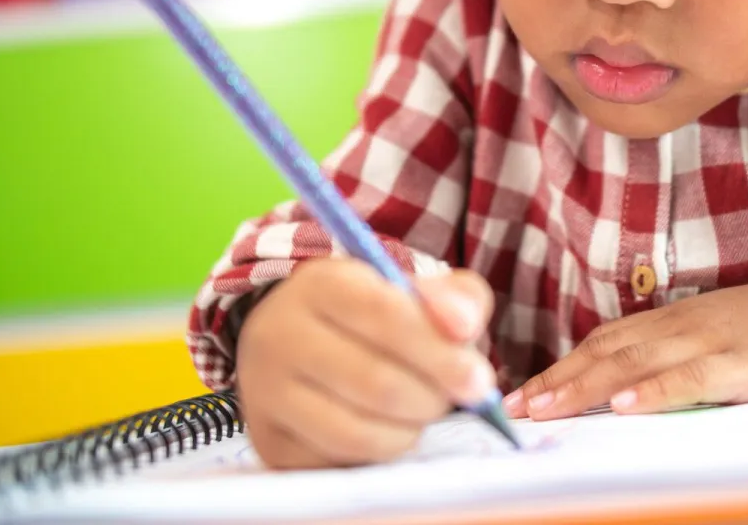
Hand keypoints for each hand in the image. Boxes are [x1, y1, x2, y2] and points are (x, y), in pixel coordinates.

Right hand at [236, 259, 495, 467]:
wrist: (301, 339)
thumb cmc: (374, 313)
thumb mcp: (416, 289)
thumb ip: (455, 298)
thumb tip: (463, 325)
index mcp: (320, 284)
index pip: (384, 315)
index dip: (439, 349)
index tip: (480, 377)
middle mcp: (280, 335)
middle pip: (377, 383)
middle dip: (435, 397)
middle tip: (461, 396)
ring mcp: (267, 393)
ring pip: (358, 432)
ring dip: (411, 429)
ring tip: (426, 409)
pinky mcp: (269, 443)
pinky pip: (339, 462)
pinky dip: (381, 452)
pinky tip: (391, 428)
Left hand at [504, 271, 747, 420]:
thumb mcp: (733, 335)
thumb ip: (690, 354)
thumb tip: (648, 385)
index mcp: (683, 318)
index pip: (608, 340)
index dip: (564, 365)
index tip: (528, 389)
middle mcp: (687, 324)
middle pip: (608, 351)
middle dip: (558, 379)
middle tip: (514, 405)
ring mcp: (715, 340)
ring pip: (636, 363)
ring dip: (585, 387)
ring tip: (544, 408)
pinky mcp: (747, 363)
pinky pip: (692, 378)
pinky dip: (656, 392)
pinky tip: (625, 407)